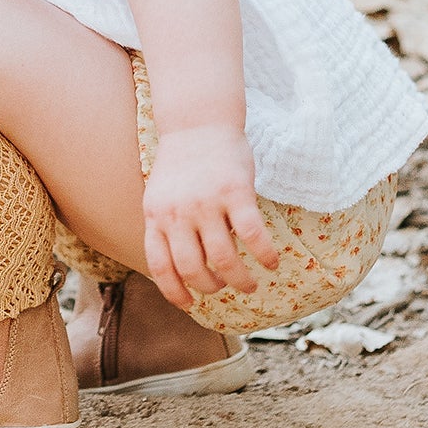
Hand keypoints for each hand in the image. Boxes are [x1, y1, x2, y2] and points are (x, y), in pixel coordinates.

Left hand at [142, 126, 277, 309]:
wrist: (197, 123)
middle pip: (194, 268)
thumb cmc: (181, 165)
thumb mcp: (159, 197)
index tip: (189, 304)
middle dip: (211, 287)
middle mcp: (178, 213)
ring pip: (225, 258)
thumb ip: (165, 229)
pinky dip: (264, 255)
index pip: (161, 266)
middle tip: (224, 287)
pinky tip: (271, 263)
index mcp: (156, 216)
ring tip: (250, 284)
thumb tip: (177, 270)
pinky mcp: (236, 192)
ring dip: (240, 280)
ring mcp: (207, 203)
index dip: (174, 292)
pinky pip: (253, 235)